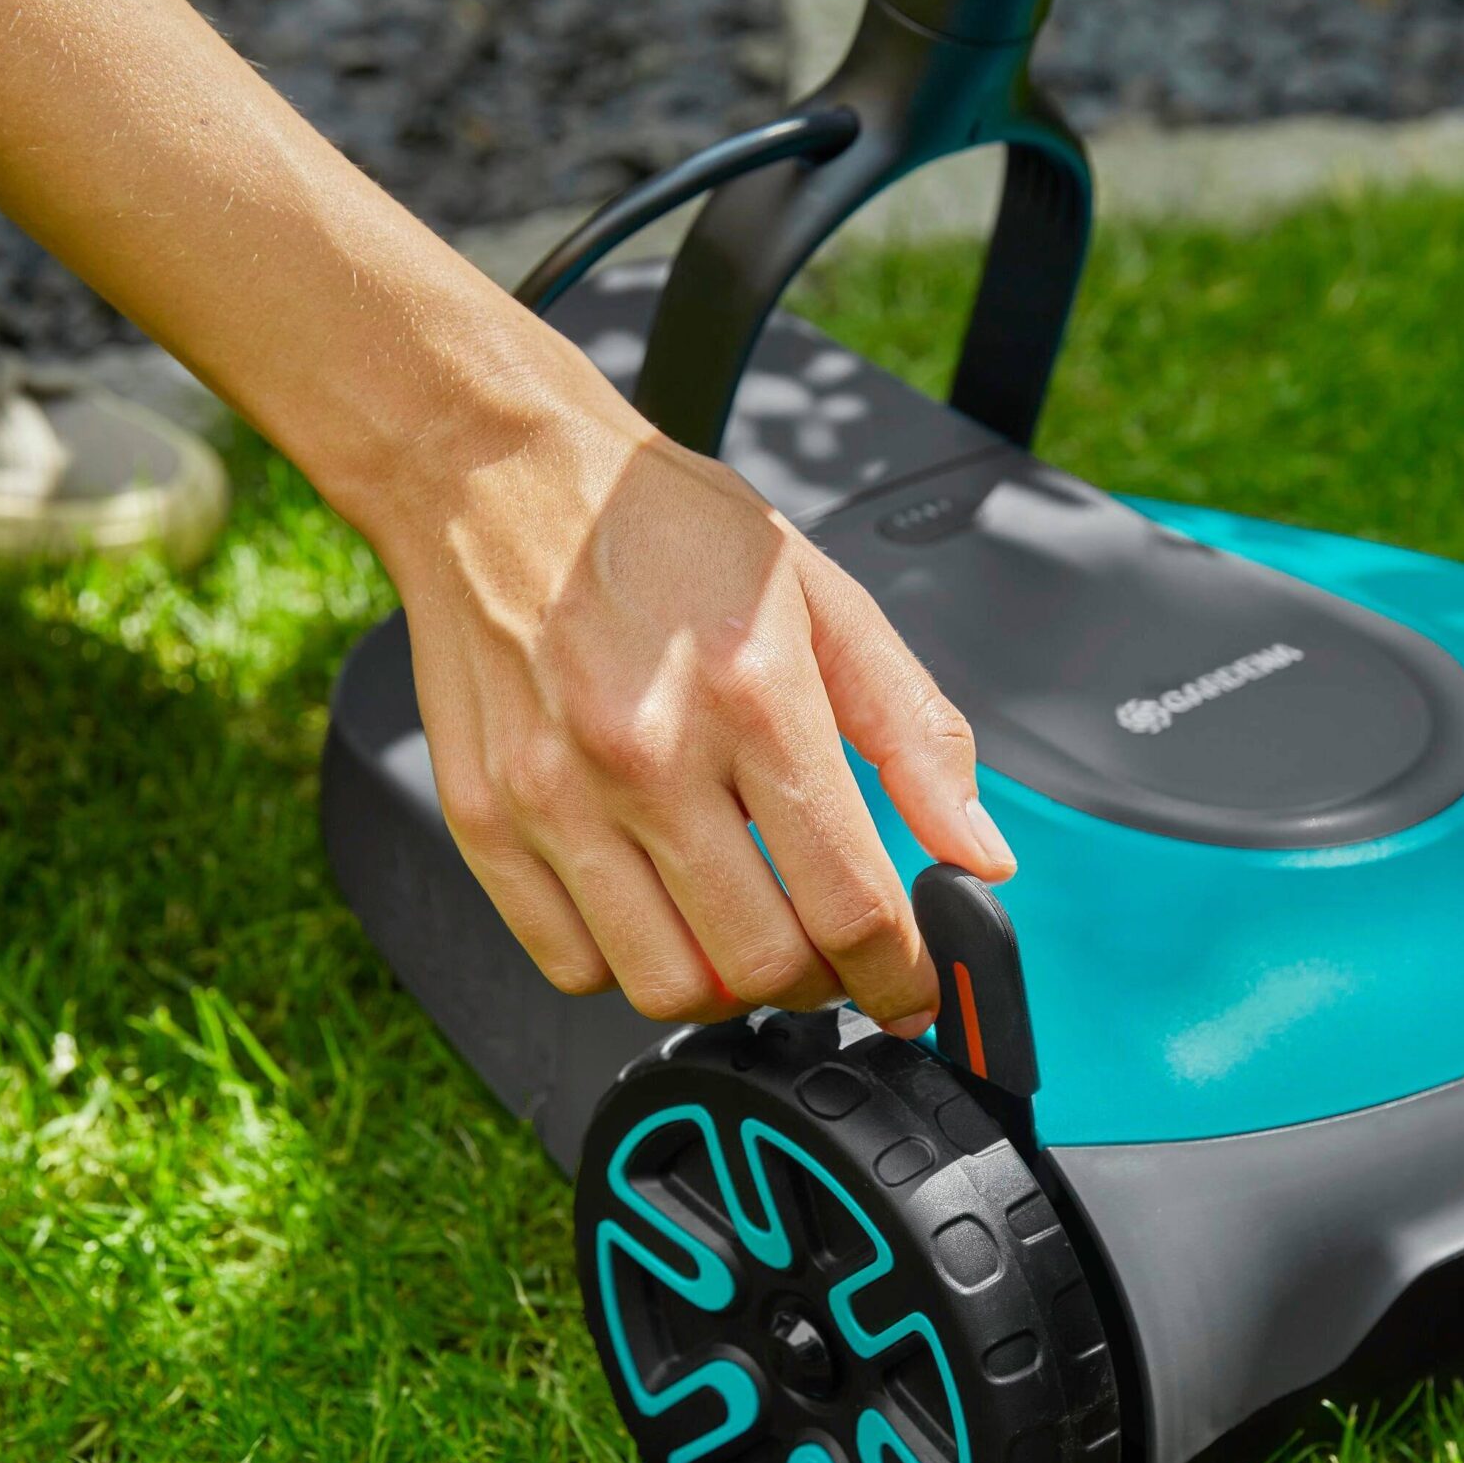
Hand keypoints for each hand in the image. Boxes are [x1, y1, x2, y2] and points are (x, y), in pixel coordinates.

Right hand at [383, 376, 1014, 1033]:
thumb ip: (913, 733)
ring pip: (666, 985)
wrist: (497, 472)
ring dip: (727, 987)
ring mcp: (553, 794)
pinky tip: (657, 910)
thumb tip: (979, 852)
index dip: (902, 973)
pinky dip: (628, 965)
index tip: (913, 990)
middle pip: (761, 964)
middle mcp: (646, 753)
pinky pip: (570, 963)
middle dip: (821, 983)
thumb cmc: (666, 530)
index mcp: (753, 695)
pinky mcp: (484, 818)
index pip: (849, 901)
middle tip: (831, 954)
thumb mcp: (825, 601)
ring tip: (745, 933)